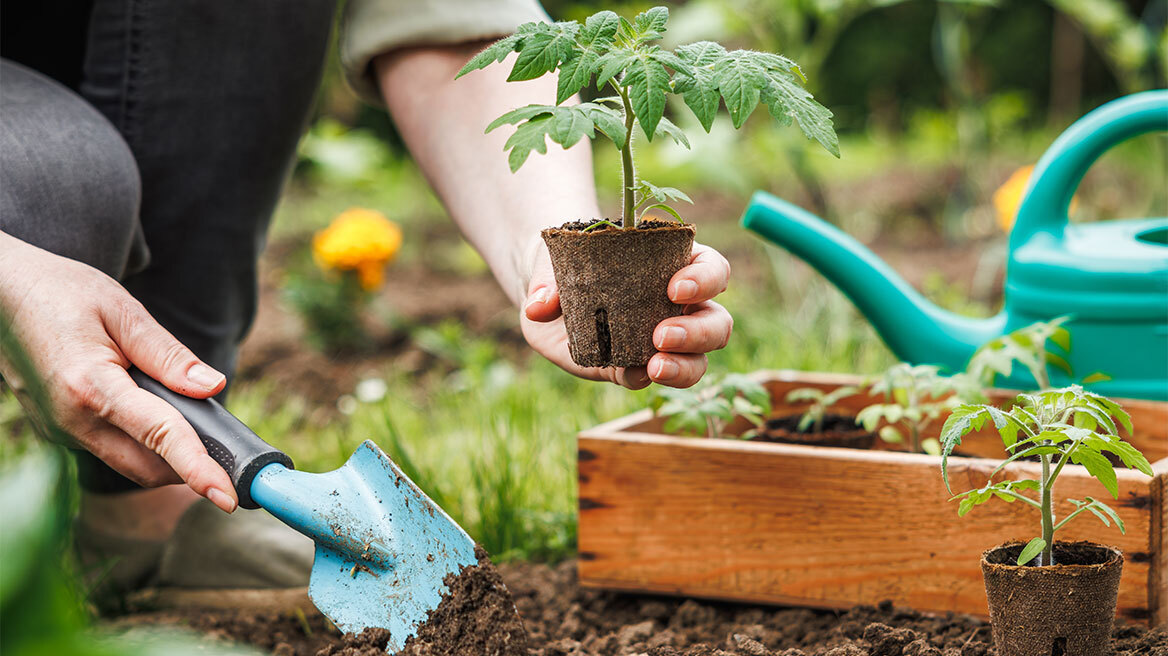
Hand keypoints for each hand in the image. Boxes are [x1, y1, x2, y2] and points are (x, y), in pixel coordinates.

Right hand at [0, 235, 238, 512]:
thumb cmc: (60, 292)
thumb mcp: (122, 310)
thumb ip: (168, 355)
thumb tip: (213, 387)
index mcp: (91, 387)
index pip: (160, 437)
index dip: (199, 469)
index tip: (229, 496)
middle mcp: (72, 421)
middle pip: (147, 467)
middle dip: (192, 468)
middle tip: (230, 453)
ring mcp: (60, 431)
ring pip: (129, 463)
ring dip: (167, 457)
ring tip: (198, 427)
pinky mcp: (57, 431)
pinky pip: (110, 448)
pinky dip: (142, 443)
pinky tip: (156, 412)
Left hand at [522, 241, 731, 388]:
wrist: (545, 295)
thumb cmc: (568, 263)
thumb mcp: (558, 260)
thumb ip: (549, 279)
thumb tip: (540, 307)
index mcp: (675, 265)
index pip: (712, 269)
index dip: (705, 280)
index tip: (675, 289)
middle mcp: (677, 307)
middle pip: (716, 321)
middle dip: (698, 331)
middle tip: (661, 334)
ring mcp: (659, 341)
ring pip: (697, 359)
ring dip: (684, 366)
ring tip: (655, 365)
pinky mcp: (633, 366)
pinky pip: (650, 378)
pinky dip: (644, 378)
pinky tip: (632, 374)